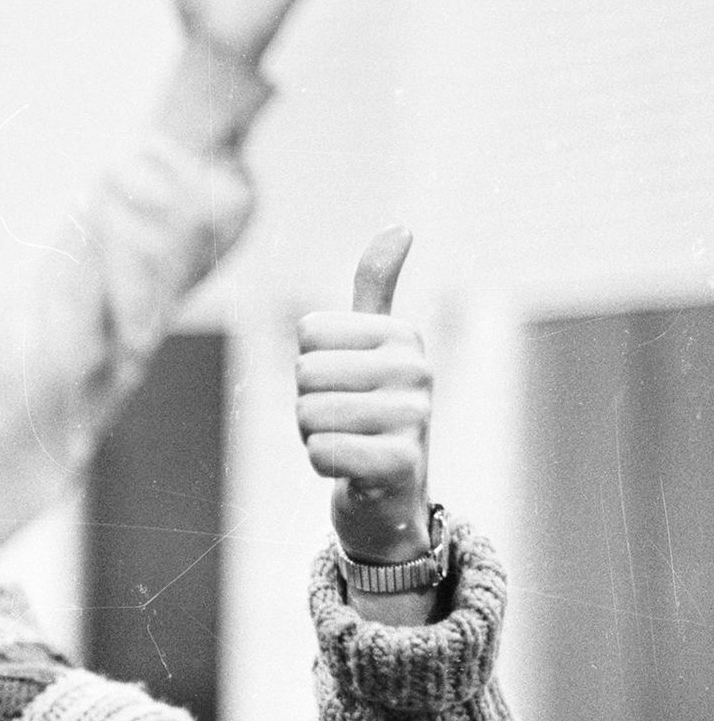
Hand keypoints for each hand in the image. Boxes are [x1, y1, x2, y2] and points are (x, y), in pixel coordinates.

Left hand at [297, 226, 432, 564]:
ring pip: (308, 414)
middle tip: (342, 423)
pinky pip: (321, 451)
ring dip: (313, 437)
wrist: (391, 494)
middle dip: (308, 406)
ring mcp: (414, 415)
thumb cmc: (370, 412)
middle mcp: (415, 369)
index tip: (343, 387)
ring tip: (347, 444)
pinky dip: (323, 465)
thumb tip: (401, 227)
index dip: (310, 367)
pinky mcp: (403, 461)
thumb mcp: (371, 347)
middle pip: (305, 373)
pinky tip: (351, 470)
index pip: (308, 335)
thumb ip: (376, 290)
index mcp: (402, 335)